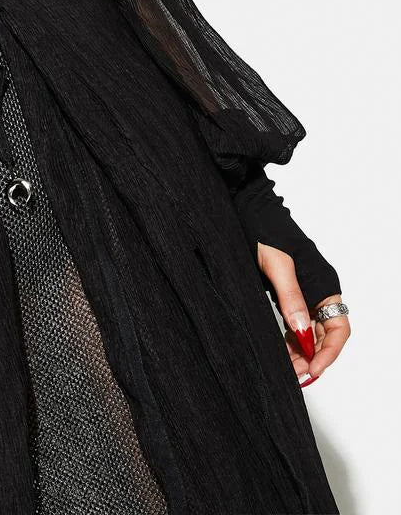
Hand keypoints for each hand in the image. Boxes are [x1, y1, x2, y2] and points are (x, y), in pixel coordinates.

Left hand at [257, 241, 350, 386]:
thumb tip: (301, 331)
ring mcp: (304, 293)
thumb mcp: (277, 266)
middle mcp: (319, 291)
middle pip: (324, 335)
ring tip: (287, 369)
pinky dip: (291, 339)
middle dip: (312, 357)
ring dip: (301, 352)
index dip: (328, 353)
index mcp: (325, 284)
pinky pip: (296, 323)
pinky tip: (281, 351)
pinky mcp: (288, 293)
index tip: (313, 370)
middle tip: (296, 375)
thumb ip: (291, 298)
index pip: (338, 328)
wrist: (248, 212)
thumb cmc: (265, 232)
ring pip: (310, 332)